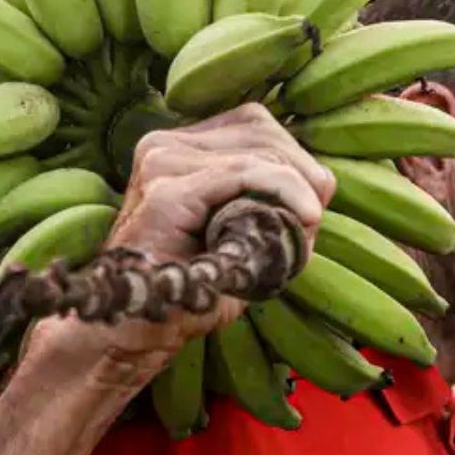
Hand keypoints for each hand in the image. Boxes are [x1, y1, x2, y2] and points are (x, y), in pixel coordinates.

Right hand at [22, 104, 335, 388]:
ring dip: (298, 189)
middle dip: (303, 173)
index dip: (295, 159)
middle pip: (263, 129)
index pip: (255, 124)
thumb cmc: (191, 289)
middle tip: (310, 221)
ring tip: (299, 231)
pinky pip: (246, 172)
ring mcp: (162, 163)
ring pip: (261, 148)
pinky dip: (285, 191)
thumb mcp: (243, 237)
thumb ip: (274, 204)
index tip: (312, 205)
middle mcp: (165, 144)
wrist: (133, 330)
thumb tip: (322, 182)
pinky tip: (306, 218)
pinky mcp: (167, 191)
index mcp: (180, 147)